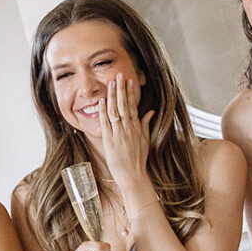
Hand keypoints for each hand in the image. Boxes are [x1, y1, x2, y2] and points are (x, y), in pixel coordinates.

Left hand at [100, 73, 154, 187]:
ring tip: (110, 84)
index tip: (129, 81)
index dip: (130, 92)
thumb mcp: (146, 140)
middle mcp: (128, 128)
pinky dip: (103, 111)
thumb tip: (150, 112)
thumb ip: (146, 124)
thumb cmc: (138, 159)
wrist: (132, 174)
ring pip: (114, 111)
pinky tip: (102, 101)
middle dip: (121, 89)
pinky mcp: (109, 140)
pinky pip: (106, 123)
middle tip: (118, 76)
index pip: (133, 105)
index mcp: (137, 127)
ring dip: (112, 96)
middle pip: (124, 105)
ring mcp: (118, 134)